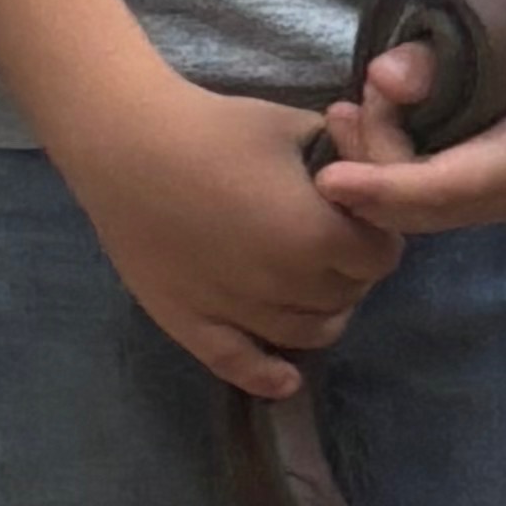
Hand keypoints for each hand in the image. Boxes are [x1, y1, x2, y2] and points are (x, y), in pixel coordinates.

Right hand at [54, 61, 404, 392]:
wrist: (124, 142)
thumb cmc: (213, 127)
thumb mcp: (293, 126)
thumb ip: (344, 154)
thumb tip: (371, 168)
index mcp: (316, 236)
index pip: (381, 257)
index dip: (378, 236)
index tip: (361, 219)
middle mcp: (283, 286)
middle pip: (347, 296)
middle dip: (351, 270)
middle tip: (332, 243)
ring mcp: (235, 311)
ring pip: (306, 334)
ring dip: (321, 313)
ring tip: (310, 286)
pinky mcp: (189, 323)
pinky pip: (238, 366)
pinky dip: (269, 377)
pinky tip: (287, 380)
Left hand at [308, 0, 505, 240]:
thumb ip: (443, 54)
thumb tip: (383, 75)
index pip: (435, 190)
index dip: (378, 187)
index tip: (329, 178)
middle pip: (418, 208)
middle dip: (369, 168)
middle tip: (350, 104)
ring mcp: (500, 201)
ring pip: (419, 209)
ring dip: (375, 169)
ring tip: (346, 114)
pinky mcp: (487, 193)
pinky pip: (428, 198)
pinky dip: (391, 171)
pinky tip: (369, 130)